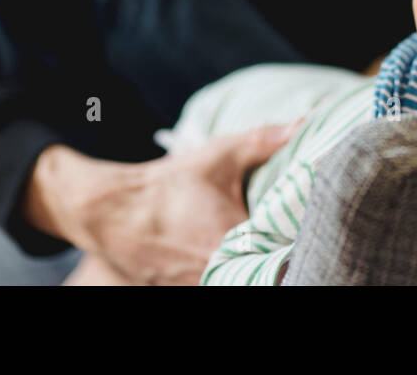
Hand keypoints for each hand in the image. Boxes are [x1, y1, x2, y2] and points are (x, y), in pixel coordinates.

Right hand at [28, 119, 302, 285]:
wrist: (113, 212)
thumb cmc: (169, 184)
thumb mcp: (219, 156)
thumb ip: (264, 140)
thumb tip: (304, 123)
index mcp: (234, 236)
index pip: (283, 248)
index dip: (294, 239)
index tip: (300, 225)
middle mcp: (218, 268)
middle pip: (262, 268)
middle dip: (274, 254)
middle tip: (280, 237)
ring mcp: (200, 284)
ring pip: (240, 278)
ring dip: (249, 266)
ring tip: (258, 247)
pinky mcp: (183, 294)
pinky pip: (218, 283)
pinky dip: (228, 273)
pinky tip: (231, 258)